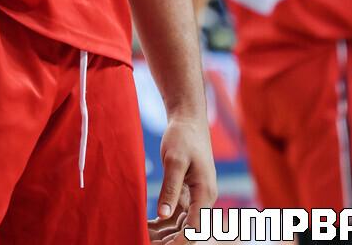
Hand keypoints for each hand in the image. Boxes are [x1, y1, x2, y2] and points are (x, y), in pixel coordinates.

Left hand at [153, 113, 216, 239]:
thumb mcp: (174, 160)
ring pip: (182, 224)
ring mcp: (197, 197)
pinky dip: (164, 222)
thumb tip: (163, 214)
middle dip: (171, 241)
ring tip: (146, 238)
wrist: (188, 119)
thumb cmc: (183, 136)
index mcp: (205, 193)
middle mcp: (204, 199)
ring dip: (166, 234)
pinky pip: (177, 214)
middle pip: (189, 229)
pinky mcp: (188, 193)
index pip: (195, 228)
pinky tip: (149, 227)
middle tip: (148, 243)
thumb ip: (170, 188)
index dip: (181, 242)